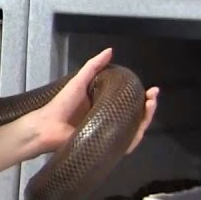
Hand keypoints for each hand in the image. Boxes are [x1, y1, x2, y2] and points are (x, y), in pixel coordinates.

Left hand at [28, 48, 158, 158]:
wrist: (47, 126)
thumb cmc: (62, 104)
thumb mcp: (79, 82)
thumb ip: (93, 67)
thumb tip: (110, 50)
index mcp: (106, 108)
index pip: (131, 104)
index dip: (143, 97)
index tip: (151, 89)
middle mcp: (111, 122)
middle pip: (137, 118)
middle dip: (149, 108)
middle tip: (152, 96)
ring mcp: (110, 136)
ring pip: (135, 131)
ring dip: (146, 120)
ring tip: (149, 106)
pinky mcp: (106, 149)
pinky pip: (125, 146)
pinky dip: (135, 139)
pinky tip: (140, 128)